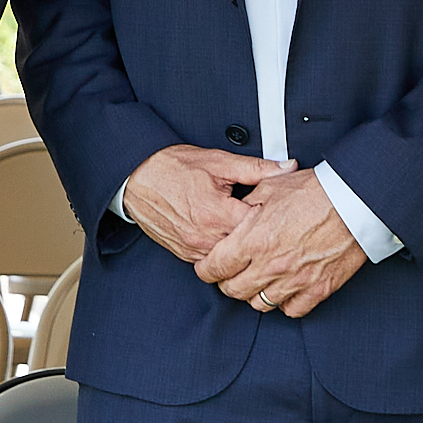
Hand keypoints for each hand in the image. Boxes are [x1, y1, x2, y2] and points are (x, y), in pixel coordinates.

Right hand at [116, 145, 286, 266]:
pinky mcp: (184, 254)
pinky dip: (221, 249)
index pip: (259, 226)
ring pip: (230, 258)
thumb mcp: (219, 162)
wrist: (136, 176)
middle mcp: (204, 236)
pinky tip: (225, 235)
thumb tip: (286, 168)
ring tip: (245, 229)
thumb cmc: (172, 167)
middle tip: (268, 222)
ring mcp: (193, 249)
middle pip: (246, 246)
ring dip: (239, 245)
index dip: (272, 218)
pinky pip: (211, 260)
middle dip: (258, 234)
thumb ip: (257, 168)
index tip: (278, 210)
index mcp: (216, 213)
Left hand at [194, 171, 368, 318]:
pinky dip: (284, 303)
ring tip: (257, 280)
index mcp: (254, 240)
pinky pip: (291, 309)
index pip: (215, 268)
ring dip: (254, 294)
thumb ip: (245, 206)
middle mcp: (271, 265)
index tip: (207, 267)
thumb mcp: (269, 188)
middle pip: (233, 290)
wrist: (355, 200)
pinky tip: (283, 289)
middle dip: (227, 282)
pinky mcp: (318, 289)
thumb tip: (233, 216)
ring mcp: (295, 280)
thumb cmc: (315, 191)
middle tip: (231, 273)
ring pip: (260, 304)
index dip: (206, 269)